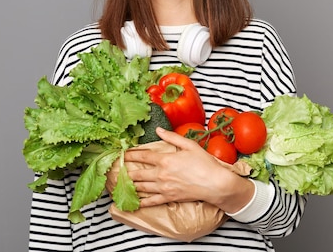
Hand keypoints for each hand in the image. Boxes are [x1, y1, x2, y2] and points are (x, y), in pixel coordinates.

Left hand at [124, 127, 253, 212]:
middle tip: (117, 170)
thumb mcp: (189, 145)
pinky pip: (152, 202)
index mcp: (165, 160)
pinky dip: (142, 203)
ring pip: (142, 187)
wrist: (215, 184)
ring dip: (131, 185)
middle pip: (138, 173)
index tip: (123, 154)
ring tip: (122, 183)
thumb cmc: (204, 163)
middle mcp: (161, 174)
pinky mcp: (169, 198)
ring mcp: (164, 188)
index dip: (131, 154)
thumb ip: (172, 137)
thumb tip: (158, 130)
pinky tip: (134, 202)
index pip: (143, 156)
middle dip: (126, 172)